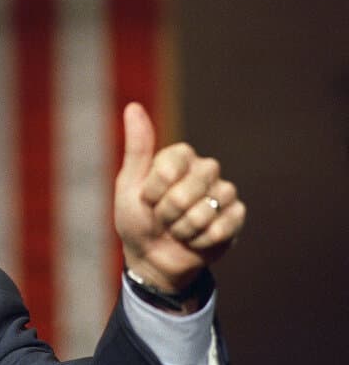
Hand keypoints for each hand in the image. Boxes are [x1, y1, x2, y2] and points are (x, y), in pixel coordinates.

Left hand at [114, 102, 245, 292]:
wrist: (152, 258)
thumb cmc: (136, 219)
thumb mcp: (129, 184)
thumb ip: (137, 147)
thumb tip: (133, 106)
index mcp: (179, 157)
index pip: (169, 168)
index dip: (153, 191)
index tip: (146, 199)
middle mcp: (205, 169)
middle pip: (189, 189)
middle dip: (168, 212)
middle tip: (162, 217)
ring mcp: (224, 192)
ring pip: (206, 210)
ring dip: (183, 229)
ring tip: (177, 229)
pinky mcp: (236, 216)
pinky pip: (223, 227)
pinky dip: (200, 240)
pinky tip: (194, 240)